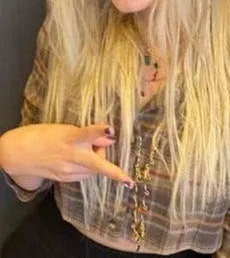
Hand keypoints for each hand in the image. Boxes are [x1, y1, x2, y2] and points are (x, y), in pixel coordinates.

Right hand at [0, 124, 133, 186]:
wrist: (19, 153)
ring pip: (94, 170)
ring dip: (98, 162)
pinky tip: (81, 160)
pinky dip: (89, 168)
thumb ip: (89, 135)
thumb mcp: (67, 129)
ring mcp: (67, 170)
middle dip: (115, 172)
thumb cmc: (45, 135)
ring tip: (90, 151)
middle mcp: (71, 155)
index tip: (110, 131)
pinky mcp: (64, 179)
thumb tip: (110, 138)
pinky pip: (85, 175)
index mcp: (71, 138)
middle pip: (98, 164)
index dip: (99, 131)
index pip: (87, 133)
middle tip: (129, 181)